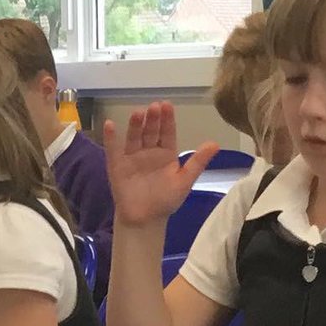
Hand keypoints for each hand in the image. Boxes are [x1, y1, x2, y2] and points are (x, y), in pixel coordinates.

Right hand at [103, 102, 219, 226]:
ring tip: (138, 113)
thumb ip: (198, 162)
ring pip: (134, 137)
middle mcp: (149, 151)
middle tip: (154, 107)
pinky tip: (110, 125)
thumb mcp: (184, 181)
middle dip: (153, 119)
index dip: (167, 119)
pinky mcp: (117, 165)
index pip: (167, 132)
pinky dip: (110, 137)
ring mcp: (132, 157)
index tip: (167, 105)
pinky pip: (113, 149)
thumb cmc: (165, 201)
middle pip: (151, 131)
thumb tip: (215, 143)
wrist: (145, 220)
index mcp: (166, 153)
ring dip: (135, 125)